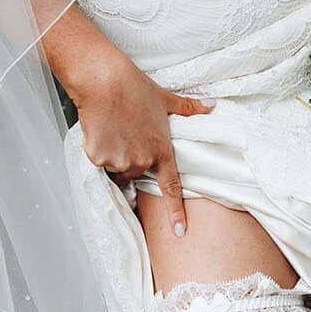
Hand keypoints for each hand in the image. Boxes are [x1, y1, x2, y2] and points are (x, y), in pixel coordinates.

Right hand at [68, 41, 213, 236]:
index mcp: (161, 151)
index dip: (176, 211)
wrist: (103, 80)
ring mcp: (120, 162)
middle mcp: (142, 162)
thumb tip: (212, 105)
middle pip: (136, 174)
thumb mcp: (166, 98)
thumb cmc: (134, 87)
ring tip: (113, 129)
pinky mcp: (99, 158)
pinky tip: (100, 130)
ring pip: (116, 169)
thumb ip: (189, 108)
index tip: (179, 231)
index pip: (171, 188)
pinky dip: (98, 149)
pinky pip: (98, 162)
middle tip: (126, 133)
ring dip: (114, 156)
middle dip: (131, 160)